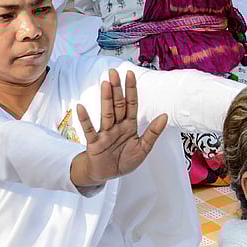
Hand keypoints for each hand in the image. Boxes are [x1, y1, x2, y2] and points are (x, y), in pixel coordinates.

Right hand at [74, 70, 167, 184]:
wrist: (107, 174)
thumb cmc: (124, 160)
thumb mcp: (143, 148)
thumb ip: (153, 133)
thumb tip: (165, 116)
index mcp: (129, 126)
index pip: (131, 104)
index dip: (131, 90)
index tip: (130, 75)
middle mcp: (117, 126)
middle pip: (118, 105)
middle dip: (117, 88)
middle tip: (114, 72)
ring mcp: (105, 133)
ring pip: (106, 113)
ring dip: (106, 99)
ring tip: (105, 84)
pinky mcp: (94, 143)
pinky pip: (90, 130)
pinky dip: (85, 119)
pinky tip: (81, 107)